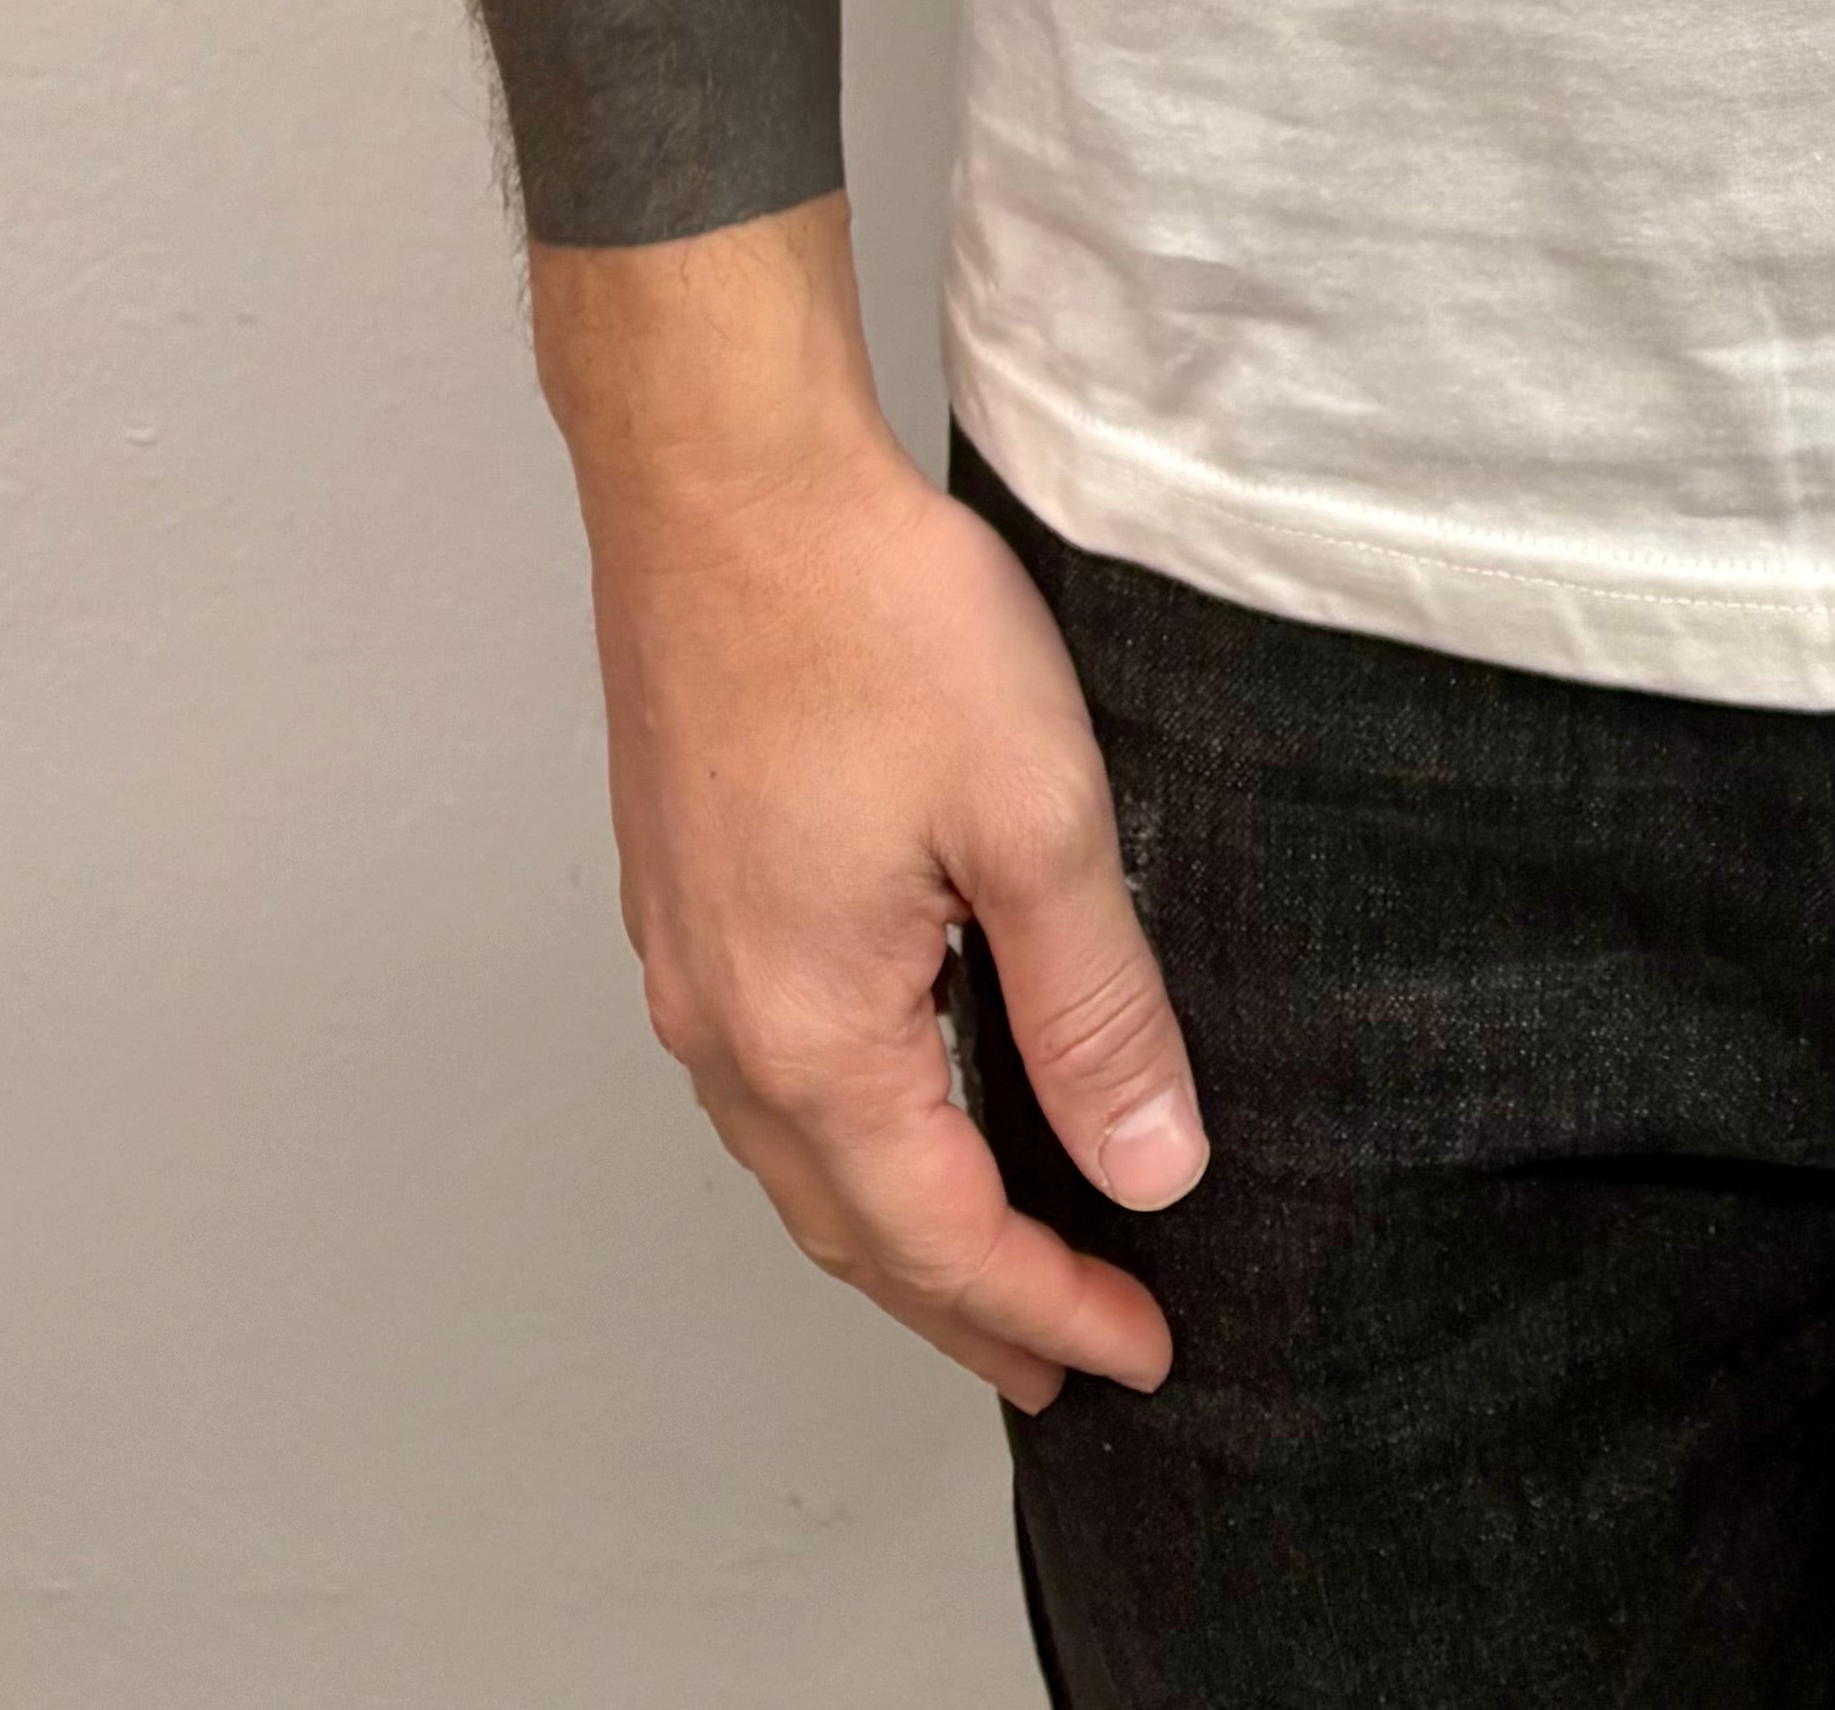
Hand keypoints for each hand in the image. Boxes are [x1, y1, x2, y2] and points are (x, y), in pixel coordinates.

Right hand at [541, 207, 1200, 1411]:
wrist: (725, 479)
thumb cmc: (870, 617)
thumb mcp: (1036, 819)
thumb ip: (1094, 1009)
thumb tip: (1148, 1167)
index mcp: (809, 1033)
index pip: (942, 1241)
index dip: (1050, 1309)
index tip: (1143, 1351)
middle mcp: (723, 1023)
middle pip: (852, 1227)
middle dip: (965, 1307)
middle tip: (1066, 1356)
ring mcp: (687, 958)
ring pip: (797, 1155)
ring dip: (897, 1224)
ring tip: (990, 1259)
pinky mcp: (686, 889)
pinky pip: (766, 1071)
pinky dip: (847, 1130)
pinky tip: (901, 1097)